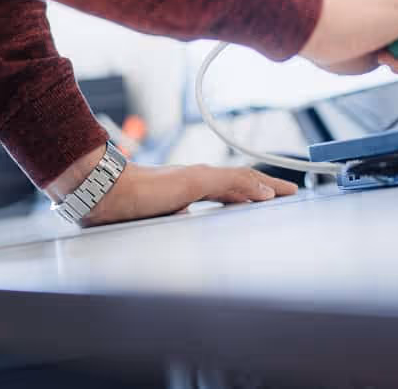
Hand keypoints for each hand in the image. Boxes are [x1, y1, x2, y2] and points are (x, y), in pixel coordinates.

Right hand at [46, 151, 297, 226]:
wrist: (107, 192)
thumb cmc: (126, 204)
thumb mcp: (158, 215)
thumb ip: (175, 215)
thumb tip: (185, 219)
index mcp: (190, 186)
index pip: (229, 188)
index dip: (250, 190)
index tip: (268, 196)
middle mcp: (198, 177)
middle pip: (242, 179)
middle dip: (267, 185)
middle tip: (290, 190)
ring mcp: (197, 177)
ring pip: (241, 178)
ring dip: (266, 185)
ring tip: (287, 191)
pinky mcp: (194, 181)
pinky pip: (229, 183)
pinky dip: (249, 187)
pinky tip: (265, 196)